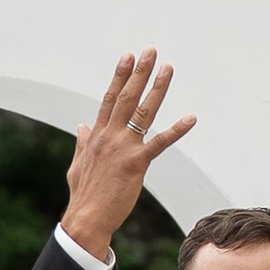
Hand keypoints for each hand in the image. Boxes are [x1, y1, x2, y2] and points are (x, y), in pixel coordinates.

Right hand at [61, 50, 196, 257]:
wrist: (86, 219)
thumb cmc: (84, 195)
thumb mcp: (78, 164)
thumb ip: (82, 143)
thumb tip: (81, 125)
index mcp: (97, 135)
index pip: (110, 98)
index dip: (120, 76)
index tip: (128, 57)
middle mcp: (109, 136)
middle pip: (126, 97)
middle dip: (139, 72)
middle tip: (151, 50)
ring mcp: (123, 148)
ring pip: (143, 112)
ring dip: (157, 88)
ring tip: (168, 68)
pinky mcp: (136, 164)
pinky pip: (160, 143)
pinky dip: (177, 129)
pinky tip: (191, 117)